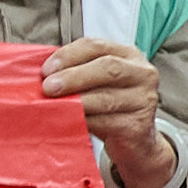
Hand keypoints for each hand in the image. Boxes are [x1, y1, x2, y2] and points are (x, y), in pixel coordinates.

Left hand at [45, 38, 178, 187]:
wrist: (136, 142)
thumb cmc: (110, 107)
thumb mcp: (97, 83)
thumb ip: (76, 72)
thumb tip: (43, 73)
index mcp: (129, 55)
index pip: (96, 46)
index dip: (69, 55)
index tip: (46, 69)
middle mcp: (142, 73)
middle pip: (107, 68)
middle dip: (74, 76)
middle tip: (48, 87)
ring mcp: (144, 99)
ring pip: (106, 98)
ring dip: (76, 102)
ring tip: (54, 106)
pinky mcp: (139, 125)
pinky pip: (107, 122)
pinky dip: (85, 121)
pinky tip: (70, 121)